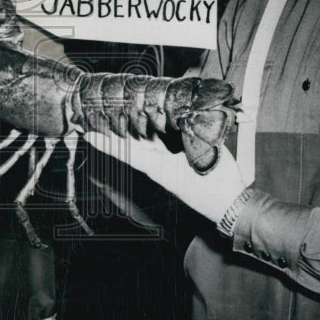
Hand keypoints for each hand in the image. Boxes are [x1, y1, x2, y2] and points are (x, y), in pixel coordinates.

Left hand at [83, 130, 244, 223]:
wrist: (231, 207)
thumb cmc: (217, 188)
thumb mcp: (205, 159)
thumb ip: (194, 136)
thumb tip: (186, 117)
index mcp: (159, 167)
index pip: (128, 152)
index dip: (107, 143)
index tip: (88, 135)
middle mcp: (158, 166)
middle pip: (132, 144)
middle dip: (117, 130)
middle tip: (101, 114)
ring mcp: (167, 167)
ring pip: (145, 143)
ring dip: (134, 129)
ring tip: (121, 112)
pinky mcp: (176, 166)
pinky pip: (160, 146)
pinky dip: (154, 132)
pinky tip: (154, 119)